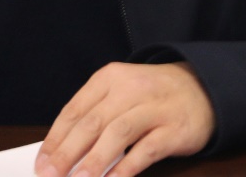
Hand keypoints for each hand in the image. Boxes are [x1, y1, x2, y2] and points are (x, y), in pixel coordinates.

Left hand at [35, 62, 214, 176]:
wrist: (203, 88)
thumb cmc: (151, 96)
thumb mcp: (120, 94)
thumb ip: (95, 116)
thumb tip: (63, 151)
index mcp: (109, 78)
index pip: (74, 110)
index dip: (55, 139)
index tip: (42, 162)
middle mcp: (130, 89)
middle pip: (91, 123)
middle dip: (67, 153)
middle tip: (51, 175)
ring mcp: (154, 108)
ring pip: (117, 133)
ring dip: (94, 161)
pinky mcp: (174, 128)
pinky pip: (146, 149)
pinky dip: (127, 167)